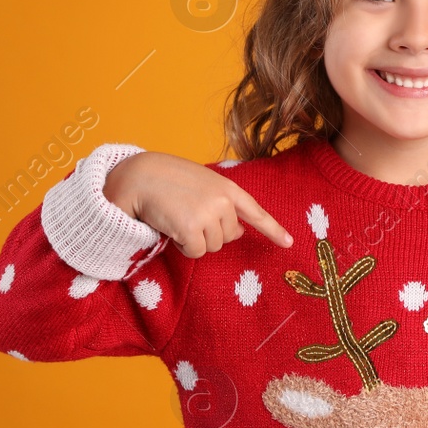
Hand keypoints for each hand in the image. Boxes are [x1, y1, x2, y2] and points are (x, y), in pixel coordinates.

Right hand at [103, 151, 292, 258]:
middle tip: (187, 216)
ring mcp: (209, 214)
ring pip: (212, 247)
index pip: (256, 212)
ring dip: (194, 240)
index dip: (273, 230)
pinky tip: (171, 227)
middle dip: (209, 233)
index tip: (289, 244)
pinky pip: (195, 252)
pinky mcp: (192, 228)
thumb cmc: (167, 179)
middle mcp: (223, 200)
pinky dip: (182, 246)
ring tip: (177, 218)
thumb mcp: (201, 185)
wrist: (138, 175)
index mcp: (227, 188)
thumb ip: (222, 204)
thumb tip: (239, 233)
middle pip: (228, 237)